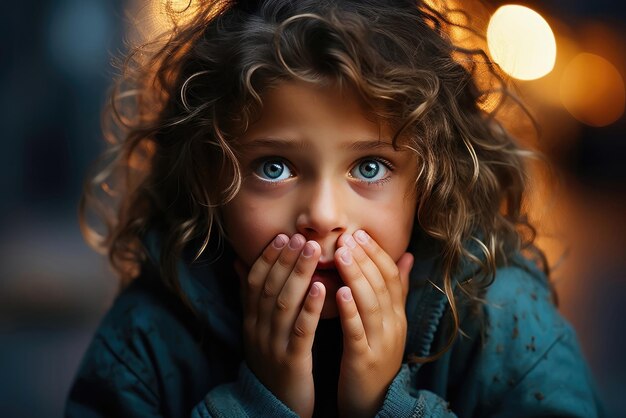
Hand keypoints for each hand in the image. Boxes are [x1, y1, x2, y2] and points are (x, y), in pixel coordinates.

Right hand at [236, 234, 324, 417]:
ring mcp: (273, 345)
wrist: (273, 409)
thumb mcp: (257, 331)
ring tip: (313, 251)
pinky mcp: (292, 362)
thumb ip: (252, 300)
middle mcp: (258, 330)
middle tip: (300, 237)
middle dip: (285, 260)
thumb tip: (240, 265)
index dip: (267, 258)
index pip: (255, 283)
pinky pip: (301, 331)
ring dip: (298, 274)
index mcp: (251, 322)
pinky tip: (322, 288)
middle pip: (270, 288)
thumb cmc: (272, 363)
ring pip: (284, 304)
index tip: (281, 237)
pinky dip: (310, 307)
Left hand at [334, 230, 412, 417]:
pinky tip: (340, 292)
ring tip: (343, 254)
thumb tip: (407, 256)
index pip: (392, 277)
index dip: (376, 253)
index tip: (359, 232)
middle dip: (365, 258)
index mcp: (397, 316)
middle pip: (382, 285)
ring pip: (371, 304)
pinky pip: (357, 331)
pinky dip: (350, 310)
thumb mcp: (389, 323)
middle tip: (348, 236)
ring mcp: (380, 343)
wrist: (372, 403)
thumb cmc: (374, 357)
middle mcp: (393, 326)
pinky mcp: (364, 360)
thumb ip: (396, 291)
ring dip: (357, 276)